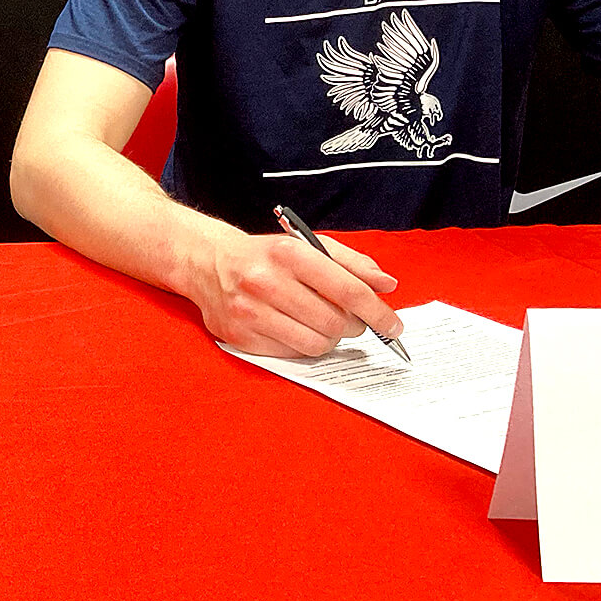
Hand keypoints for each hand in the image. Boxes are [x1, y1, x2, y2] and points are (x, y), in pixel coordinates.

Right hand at [189, 232, 400, 356]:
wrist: (207, 263)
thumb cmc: (266, 256)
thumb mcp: (308, 246)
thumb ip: (352, 263)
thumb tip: (386, 286)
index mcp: (288, 253)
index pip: (347, 291)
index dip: (377, 313)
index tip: (393, 326)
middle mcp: (265, 281)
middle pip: (334, 322)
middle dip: (354, 327)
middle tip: (352, 322)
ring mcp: (249, 311)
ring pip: (315, 344)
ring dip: (330, 340)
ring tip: (324, 326)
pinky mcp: (239, 335)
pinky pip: (291, 354)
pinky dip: (303, 346)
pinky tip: (298, 330)